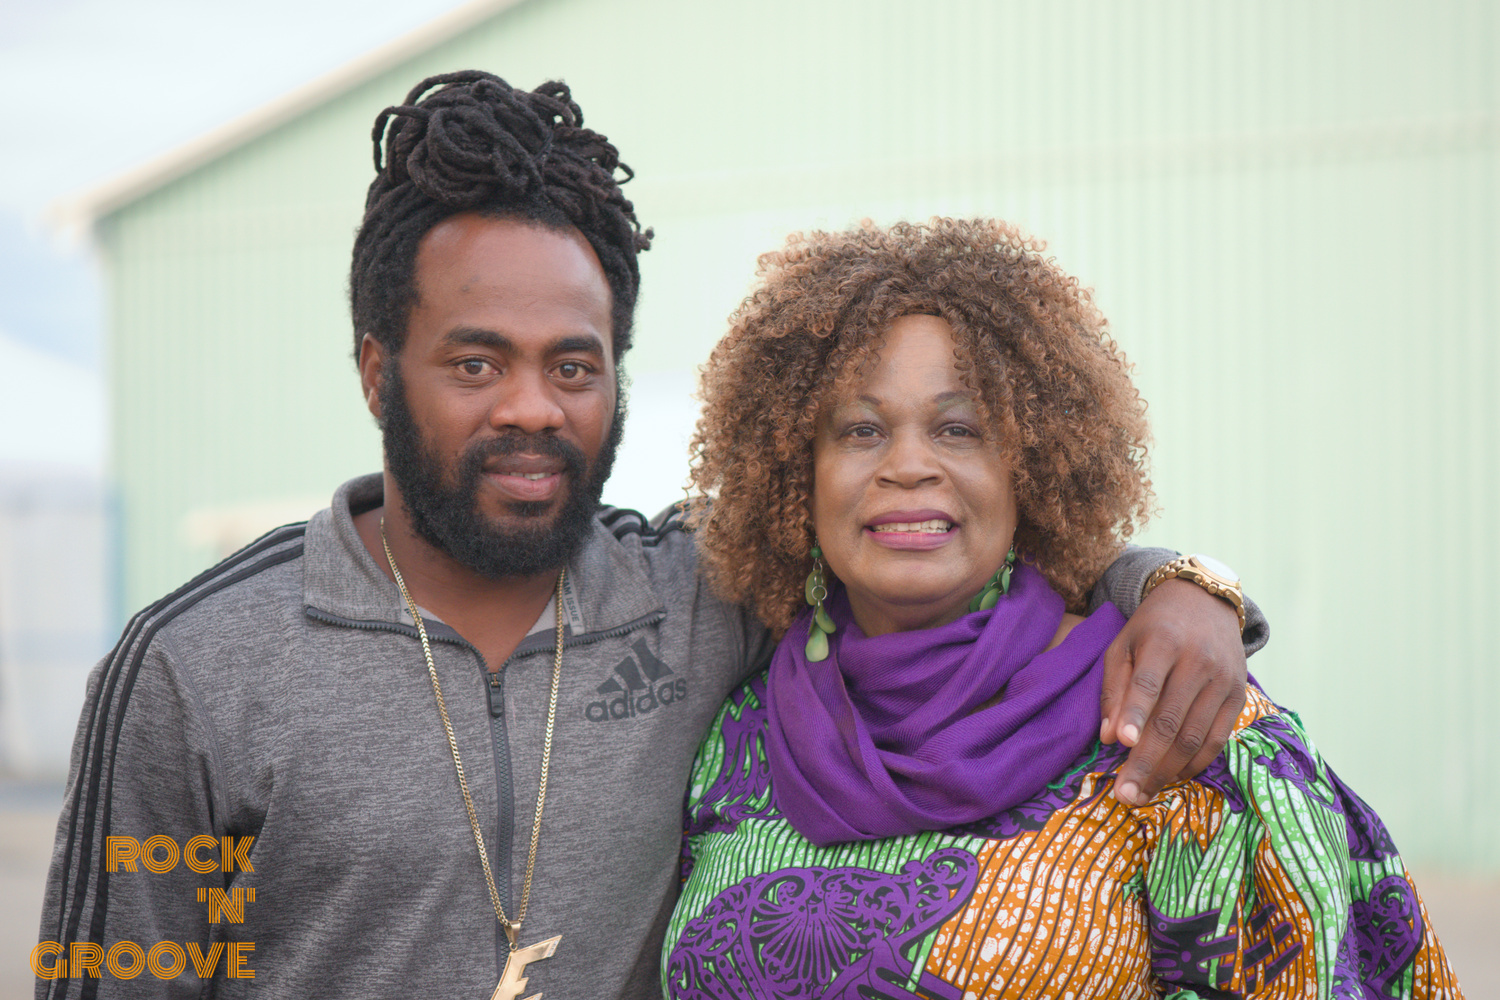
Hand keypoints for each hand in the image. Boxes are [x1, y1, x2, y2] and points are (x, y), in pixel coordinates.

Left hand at [1099, 579, 1246, 805]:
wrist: (1204, 602)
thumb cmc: (1153, 627)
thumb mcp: (1123, 645)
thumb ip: (1114, 688)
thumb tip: (1109, 738)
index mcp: (1164, 642)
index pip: (1148, 683)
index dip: (1135, 715)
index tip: (1120, 744)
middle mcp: (1199, 661)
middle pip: (1172, 721)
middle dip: (1146, 762)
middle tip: (1125, 794)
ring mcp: (1224, 680)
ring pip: (1195, 737)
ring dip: (1168, 772)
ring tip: (1143, 794)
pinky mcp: (1239, 696)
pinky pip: (1217, 739)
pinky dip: (1195, 764)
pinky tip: (1173, 777)